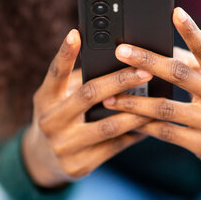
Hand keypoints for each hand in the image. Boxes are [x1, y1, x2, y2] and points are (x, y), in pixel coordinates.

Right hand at [23, 29, 152, 187]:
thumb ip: (79, 81)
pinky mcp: (78, 166)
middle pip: (89, 95)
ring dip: (136, 112)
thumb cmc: (60, 117)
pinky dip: (134, 134)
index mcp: (44, 99)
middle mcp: (49, 122)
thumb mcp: (58, 98)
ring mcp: (63, 146)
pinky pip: (114, 147)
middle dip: (120, 81)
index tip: (76, 33)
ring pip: (107, 126)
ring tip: (158, 99)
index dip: (65, 53)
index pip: (55, 73)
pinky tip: (150, 125)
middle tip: (145, 70)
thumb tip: (118, 60)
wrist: (43, 161)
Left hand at [103, 8, 200, 175]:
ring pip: (167, 108)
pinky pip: (168, 133)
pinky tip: (126, 121)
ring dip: (136, 102)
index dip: (192, 31)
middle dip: (147, 61)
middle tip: (120, 51)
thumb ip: (190, 63)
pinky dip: (145, 126)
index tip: (175, 12)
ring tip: (110, 96)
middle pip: (180, 74)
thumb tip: (153, 45)